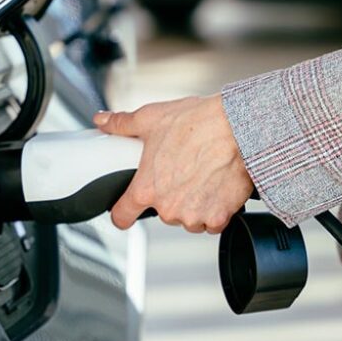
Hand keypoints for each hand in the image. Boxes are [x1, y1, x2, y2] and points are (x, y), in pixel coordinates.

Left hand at [94, 94, 254, 232]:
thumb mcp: (151, 119)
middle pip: (162, 212)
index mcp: (146, 189)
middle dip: (169, 196)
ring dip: (193, 204)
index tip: (125, 210)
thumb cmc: (198, 123)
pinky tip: (216, 186)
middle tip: (181, 170)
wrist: (238, 129)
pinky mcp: (219, 218)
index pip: (122, 216)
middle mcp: (168, 208)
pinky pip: (212, 222)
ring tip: (202, 175)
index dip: (121, 213)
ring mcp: (194, 216)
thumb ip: (121, 124)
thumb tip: (103, 120)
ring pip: (188, 218)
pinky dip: (214, 209)